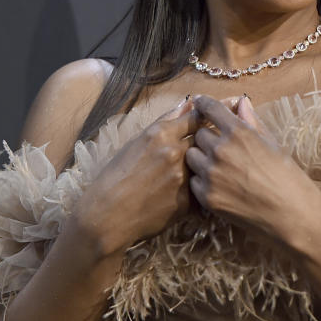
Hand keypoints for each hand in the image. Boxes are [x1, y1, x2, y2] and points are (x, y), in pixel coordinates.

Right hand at [62, 97, 198, 260]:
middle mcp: (175, 151)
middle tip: (213, 147)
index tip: (213, 120)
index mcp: (161, 133)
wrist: (107, 215)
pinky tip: (184, 194)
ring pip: (206, 165)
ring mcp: (183, 176)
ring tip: (203, 171)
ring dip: (204, 167)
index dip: (208, 118)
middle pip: (207, 140)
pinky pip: (201, 189)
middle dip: (210, 143)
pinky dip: (196, 190)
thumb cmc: (115, 176)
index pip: (197, 117)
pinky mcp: (188, 200)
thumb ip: (165, 123)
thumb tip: (186, 104)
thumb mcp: (136, 142)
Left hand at [186, 95, 320, 242]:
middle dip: (207, 138)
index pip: (210, 108)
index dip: (203, 104)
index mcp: (239, 133)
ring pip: (192, 157)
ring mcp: (211, 175)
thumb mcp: (274, 145)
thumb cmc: (290, 179)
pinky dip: (202, 181)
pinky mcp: (207, 198)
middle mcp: (220, 151)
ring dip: (201, 159)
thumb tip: (242, 103)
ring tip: (218, 168)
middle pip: (199, 135)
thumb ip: (252, 123)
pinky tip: (219, 186)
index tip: (199, 103)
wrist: (293, 217)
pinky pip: (194, 181)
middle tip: (220, 147)